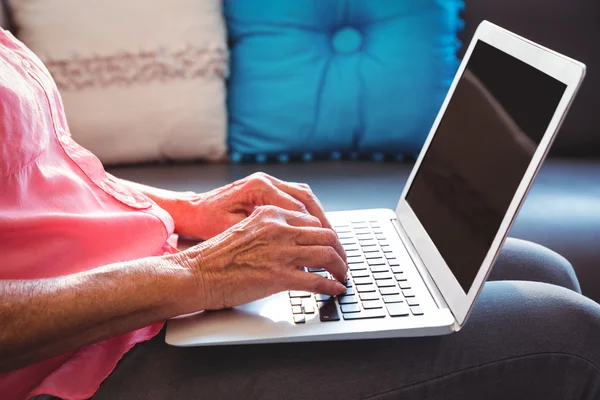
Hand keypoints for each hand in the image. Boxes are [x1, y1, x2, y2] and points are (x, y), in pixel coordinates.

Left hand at [175, 172, 334, 240]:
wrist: (191, 210)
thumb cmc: (206, 221)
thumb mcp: (233, 230)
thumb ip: (264, 236)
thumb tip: (293, 251)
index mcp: (259, 186)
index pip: (298, 209)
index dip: (316, 232)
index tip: (327, 249)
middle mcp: (267, 180)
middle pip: (307, 200)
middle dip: (325, 225)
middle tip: (337, 248)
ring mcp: (268, 182)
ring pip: (305, 197)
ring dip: (320, 218)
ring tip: (331, 240)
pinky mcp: (268, 189)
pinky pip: (297, 198)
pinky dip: (309, 214)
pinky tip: (316, 230)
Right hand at [175, 206, 347, 310]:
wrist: (194, 273)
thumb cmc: (215, 256)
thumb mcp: (246, 229)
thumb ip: (271, 231)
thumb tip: (293, 243)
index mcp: (270, 214)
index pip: (312, 220)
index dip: (326, 235)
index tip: (330, 246)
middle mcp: (279, 228)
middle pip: (326, 235)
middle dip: (339, 251)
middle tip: (342, 263)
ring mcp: (280, 252)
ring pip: (327, 255)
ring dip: (340, 267)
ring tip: (342, 276)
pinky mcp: (278, 276)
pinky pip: (317, 280)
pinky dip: (331, 286)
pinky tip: (335, 290)